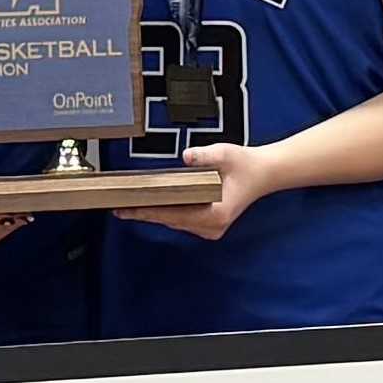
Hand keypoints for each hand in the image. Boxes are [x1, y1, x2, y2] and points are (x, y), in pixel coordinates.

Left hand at [123, 138, 277, 242]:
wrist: (263, 173)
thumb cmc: (246, 165)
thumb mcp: (226, 154)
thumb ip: (205, 155)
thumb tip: (187, 156)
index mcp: (216, 215)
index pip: (173, 215)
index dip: (148, 212)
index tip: (128, 211)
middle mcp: (212, 227)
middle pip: (170, 221)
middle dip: (145, 214)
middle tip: (119, 208)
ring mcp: (211, 229)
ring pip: (175, 223)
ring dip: (155, 214)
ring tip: (130, 207)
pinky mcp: (209, 225)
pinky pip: (182, 221)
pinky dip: (167, 213)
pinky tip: (151, 206)